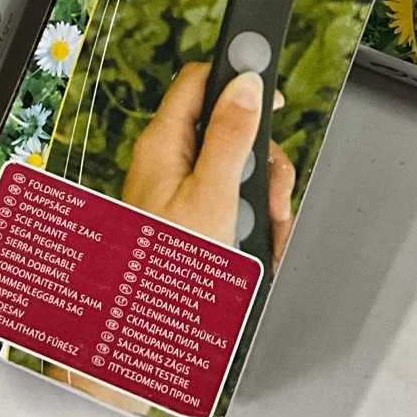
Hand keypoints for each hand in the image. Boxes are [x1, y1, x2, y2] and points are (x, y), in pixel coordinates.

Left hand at [122, 63, 295, 269]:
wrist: (144, 336)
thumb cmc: (165, 270)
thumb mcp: (212, 196)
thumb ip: (230, 136)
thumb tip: (247, 84)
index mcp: (164, 144)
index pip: (199, 82)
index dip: (238, 79)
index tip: (272, 93)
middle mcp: (168, 163)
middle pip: (229, 131)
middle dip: (261, 163)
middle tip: (272, 196)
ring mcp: (178, 192)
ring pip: (236, 172)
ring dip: (261, 201)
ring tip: (264, 234)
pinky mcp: (190, 218)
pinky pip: (229, 204)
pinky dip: (250, 223)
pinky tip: (257, 248)